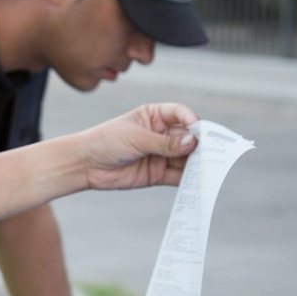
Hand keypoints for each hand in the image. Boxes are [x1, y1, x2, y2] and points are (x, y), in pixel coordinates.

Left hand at [80, 103, 198, 190]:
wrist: (85, 165)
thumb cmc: (107, 142)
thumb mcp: (137, 138)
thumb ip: (165, 143)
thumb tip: (193, 142)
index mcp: (155, 116)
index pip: (180, 114)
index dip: (191, 120)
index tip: (197, 129)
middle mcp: (161, 134)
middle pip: (187, 137)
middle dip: (199, 145)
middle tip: (210, 153)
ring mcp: (161, 154)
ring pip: (186, 158)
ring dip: (196, 164)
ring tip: (206, 169)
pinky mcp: (158, 174)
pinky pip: (178, 176)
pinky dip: (188, 179)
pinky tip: (197, 182)